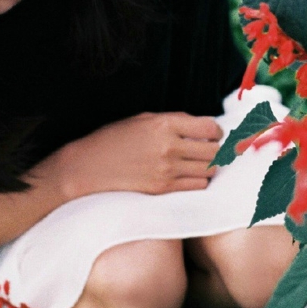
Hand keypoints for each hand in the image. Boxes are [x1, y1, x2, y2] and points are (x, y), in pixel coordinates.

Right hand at [53, 111, 223, 199]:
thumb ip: (173, 121)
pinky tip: (190, 175)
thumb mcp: (143, 119)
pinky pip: (197, 185)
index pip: (210, 127)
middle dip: (217, 148)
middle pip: (214, 150)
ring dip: (209, 165)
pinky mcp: (163, 188)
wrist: (89, 167)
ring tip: (200, 162)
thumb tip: (202, 127)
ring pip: (209, 169)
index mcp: (164, 124)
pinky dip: (199, 180)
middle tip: (213, 148)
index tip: (213, 133)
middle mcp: (169, 147)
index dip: (216, 130)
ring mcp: (167, 170)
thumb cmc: (113, 139)